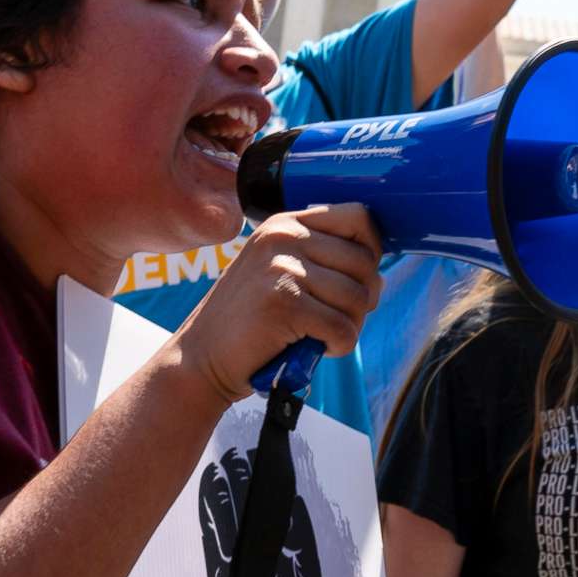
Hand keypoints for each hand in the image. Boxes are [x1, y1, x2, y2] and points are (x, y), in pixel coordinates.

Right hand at [175, 205, 382, 405]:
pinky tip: (314, 349)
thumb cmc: (248, 322)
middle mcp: (283, 237)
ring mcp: (282, 268)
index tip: (356, 280)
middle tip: (335, 321)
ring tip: (320, 336)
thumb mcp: (278, 272)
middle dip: (362, 300)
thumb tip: (377, 277)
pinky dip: (337, 347)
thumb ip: (321, 262)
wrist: (200, 359)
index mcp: (283, 224)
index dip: (370, 251)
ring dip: (349, 327)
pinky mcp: (284, 304)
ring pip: (358, 298)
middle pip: (364, 263)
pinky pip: (343, 328)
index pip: (357, 217)